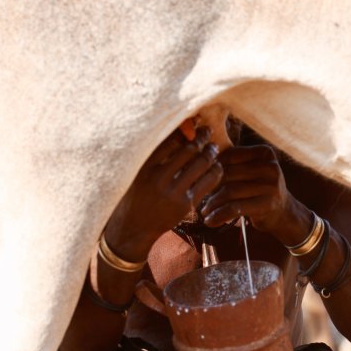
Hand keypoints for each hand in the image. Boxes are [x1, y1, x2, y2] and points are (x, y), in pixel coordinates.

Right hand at [104, 122, 222, 258]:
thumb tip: (184, 127)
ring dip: (210, 152)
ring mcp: (173, 192)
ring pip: (201, 164)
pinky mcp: (185, 204)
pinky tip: (216, 166)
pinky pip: (207, 182)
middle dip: (202, 138)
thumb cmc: (136, 192)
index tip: (193, 123)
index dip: (186, 128)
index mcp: (143, 165)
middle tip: (207, 132)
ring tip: (213, 148)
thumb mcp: (137, 170)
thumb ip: (155, 151)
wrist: (133, 227)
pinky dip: (215, 171)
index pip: (170, 138)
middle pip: (188, 149)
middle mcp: (157, 178)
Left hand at [199, 144, 296, 238]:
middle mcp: (270, 166)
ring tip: (204, 212)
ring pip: (229, 192)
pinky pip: (235, 208)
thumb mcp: (253, 171)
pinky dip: (219, 215)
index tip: (200, 180)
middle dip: (210, 188)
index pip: (229, 156)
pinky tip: (210, 221)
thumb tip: (199, 160)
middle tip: (198, 198)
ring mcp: (271, 185)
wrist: (285, 213)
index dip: (211, 168)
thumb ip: (234, 163)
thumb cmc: (260, 190)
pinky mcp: (267, 204)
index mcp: (265, 153)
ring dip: (212, 204)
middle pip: (228, 174)